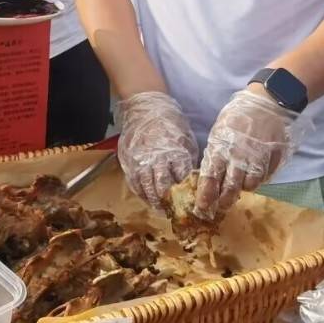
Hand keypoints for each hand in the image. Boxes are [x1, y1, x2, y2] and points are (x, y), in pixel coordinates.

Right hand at [116, 91, 198, 209]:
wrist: (145, 109)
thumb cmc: (170, 123)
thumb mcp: (186, 139)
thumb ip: (188, 160)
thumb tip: (195, 180)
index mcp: (176, 154)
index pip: (184, 181)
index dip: (188, 195)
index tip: (193, 204)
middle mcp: (158, 160)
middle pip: (165, 189)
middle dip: (171, 204)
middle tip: (177, 213)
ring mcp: (141, 162)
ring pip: (148, 190)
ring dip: (156, 203)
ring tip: (162, 210)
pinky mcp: (129, 162)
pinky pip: (134, 184)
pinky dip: (141, 194)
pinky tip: (148, 199)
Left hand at [195, 87, 297, 218]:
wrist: (265, 103)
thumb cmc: (237, 117)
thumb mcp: (219, 132)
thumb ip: (215, 154)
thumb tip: (209, 176)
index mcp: (221, 148)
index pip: (210, 178)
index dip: (206, 196)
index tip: (202, 207)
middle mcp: (238, 156)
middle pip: (230, 188)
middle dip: (225, 201)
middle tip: (222, 207)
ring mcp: (257, 159)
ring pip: (250, 186)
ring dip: (244, 188)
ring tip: (241, 185)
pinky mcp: (273, 159)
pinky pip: (265, 177)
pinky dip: (259, 179)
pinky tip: (255, 174)